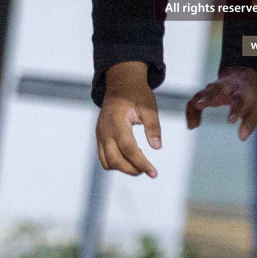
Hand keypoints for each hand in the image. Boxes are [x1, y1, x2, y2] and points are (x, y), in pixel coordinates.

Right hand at [97, 62, 162, 177]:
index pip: (129, 149)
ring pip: (107, 162)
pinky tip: (131, 158)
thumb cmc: (137, 94)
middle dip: (132, 169)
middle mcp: (105, 131)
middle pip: (115, 160)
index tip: (154, 173)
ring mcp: (100, 134)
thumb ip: (153, 127)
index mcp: (117, 122)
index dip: (141, 163)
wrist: (121, 84)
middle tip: (148, 171)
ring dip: (123, 168)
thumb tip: (157, 147)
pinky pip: (104, 157)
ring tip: (140, 164)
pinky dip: (116, 162)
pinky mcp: (99, 136)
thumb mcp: (149, 107)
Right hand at [185, 67, 256, 140]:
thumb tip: (242, 138)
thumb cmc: (247, 97)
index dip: (235, 110)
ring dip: (194, 107)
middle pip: (215, 89)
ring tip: (193, 126)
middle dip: (207, 96)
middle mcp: (225, 88)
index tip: (231, 121)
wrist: (239, 77)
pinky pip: (193, 102)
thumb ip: (249, 124)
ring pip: (200, 94)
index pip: (239, 100)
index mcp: (241, 91)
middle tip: (199, 105)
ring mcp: (212, 89)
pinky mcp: (203, 94)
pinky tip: (192, 126)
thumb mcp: (254, 110)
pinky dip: (190, 113)